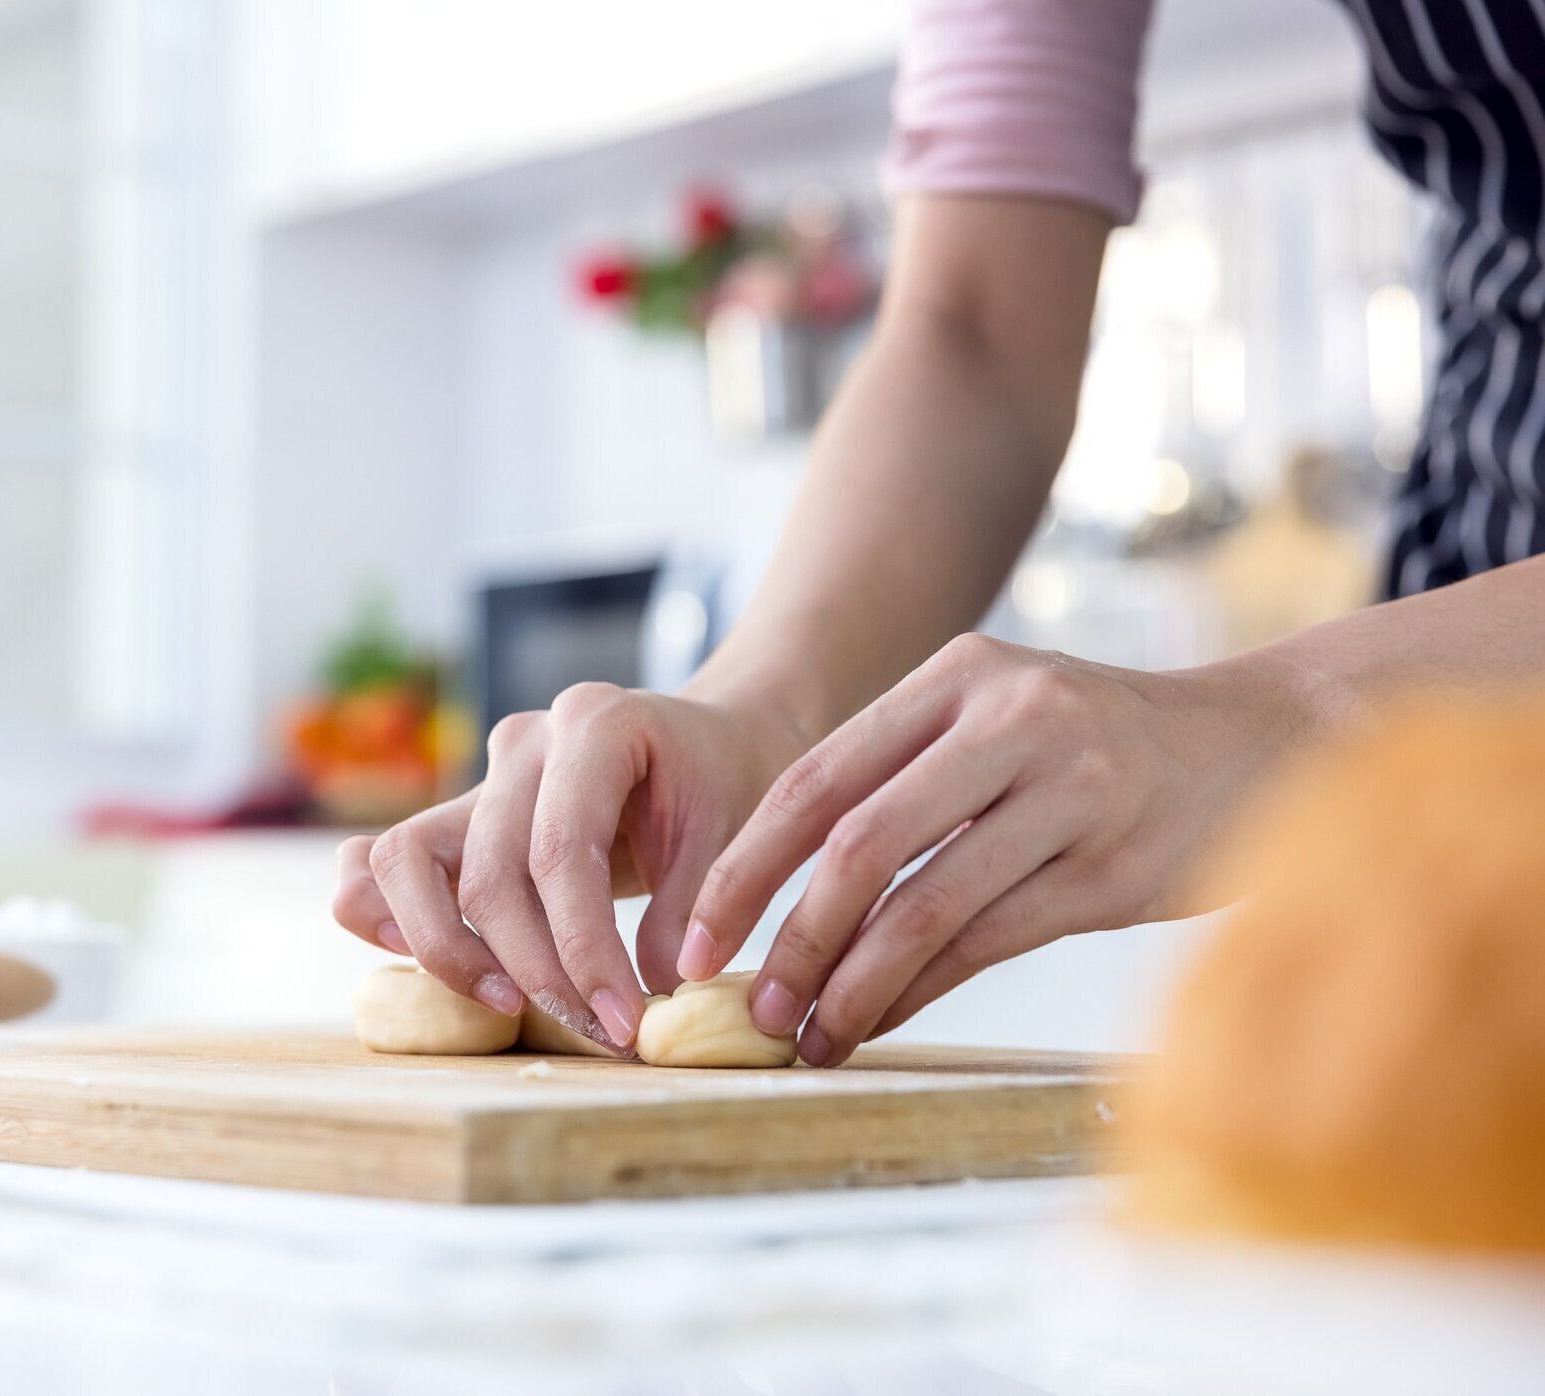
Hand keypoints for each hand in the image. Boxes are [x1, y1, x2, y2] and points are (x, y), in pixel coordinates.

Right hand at [332, 684, 809, 1052]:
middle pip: (488, 871)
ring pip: (407, 860)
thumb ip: (691, 907)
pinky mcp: (457, 816)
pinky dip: (380, 909)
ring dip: (448, 949)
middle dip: (535, 969)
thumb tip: (652, 989)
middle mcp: (523, 742)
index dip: (583, 948)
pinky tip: (415, 959)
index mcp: (594, 723)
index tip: (624, 1021)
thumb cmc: (721, 783)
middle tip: (596, 1030)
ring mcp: (480, 777)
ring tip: (508, 1006)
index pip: (561, 851)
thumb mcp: (733, 834)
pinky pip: (382, 858)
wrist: (705, 744)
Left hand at [684, 633, 1329, 1065]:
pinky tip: (876, 1024)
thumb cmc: (1102, 746)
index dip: (747, 865)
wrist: (1262, 743)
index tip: (697, 936)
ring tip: (805, 1033)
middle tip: (743, 1001)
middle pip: (858, 841)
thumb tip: (783, 894)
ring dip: (850, 982)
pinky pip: (987, 942)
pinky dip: (919, 992)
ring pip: (923, 903)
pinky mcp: (1110, 868)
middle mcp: (1010, 719)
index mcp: (958, 676)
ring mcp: (1068, 791)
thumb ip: (904, 781)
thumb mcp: (1000, 719)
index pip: (818, 777)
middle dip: (787, 932)